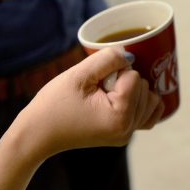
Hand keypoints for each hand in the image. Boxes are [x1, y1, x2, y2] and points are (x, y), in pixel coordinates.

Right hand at [17, 48, 163, 159]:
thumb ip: (108, 59)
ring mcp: (127, 134)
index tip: (94, 83)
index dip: (114, 72)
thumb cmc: (53, 105)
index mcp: (119, 117)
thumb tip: (131, 54)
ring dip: (133, 91)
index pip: (135, 77)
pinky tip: (125, 98)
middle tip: (97, 90)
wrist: (37, 133)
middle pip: (145, 87)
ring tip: (105, 95)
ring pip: (152, 98)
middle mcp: (128, 129)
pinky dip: (143, 102)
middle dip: (123, 82)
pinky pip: (150, 114)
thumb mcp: (78, 74)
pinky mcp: (124, 135)